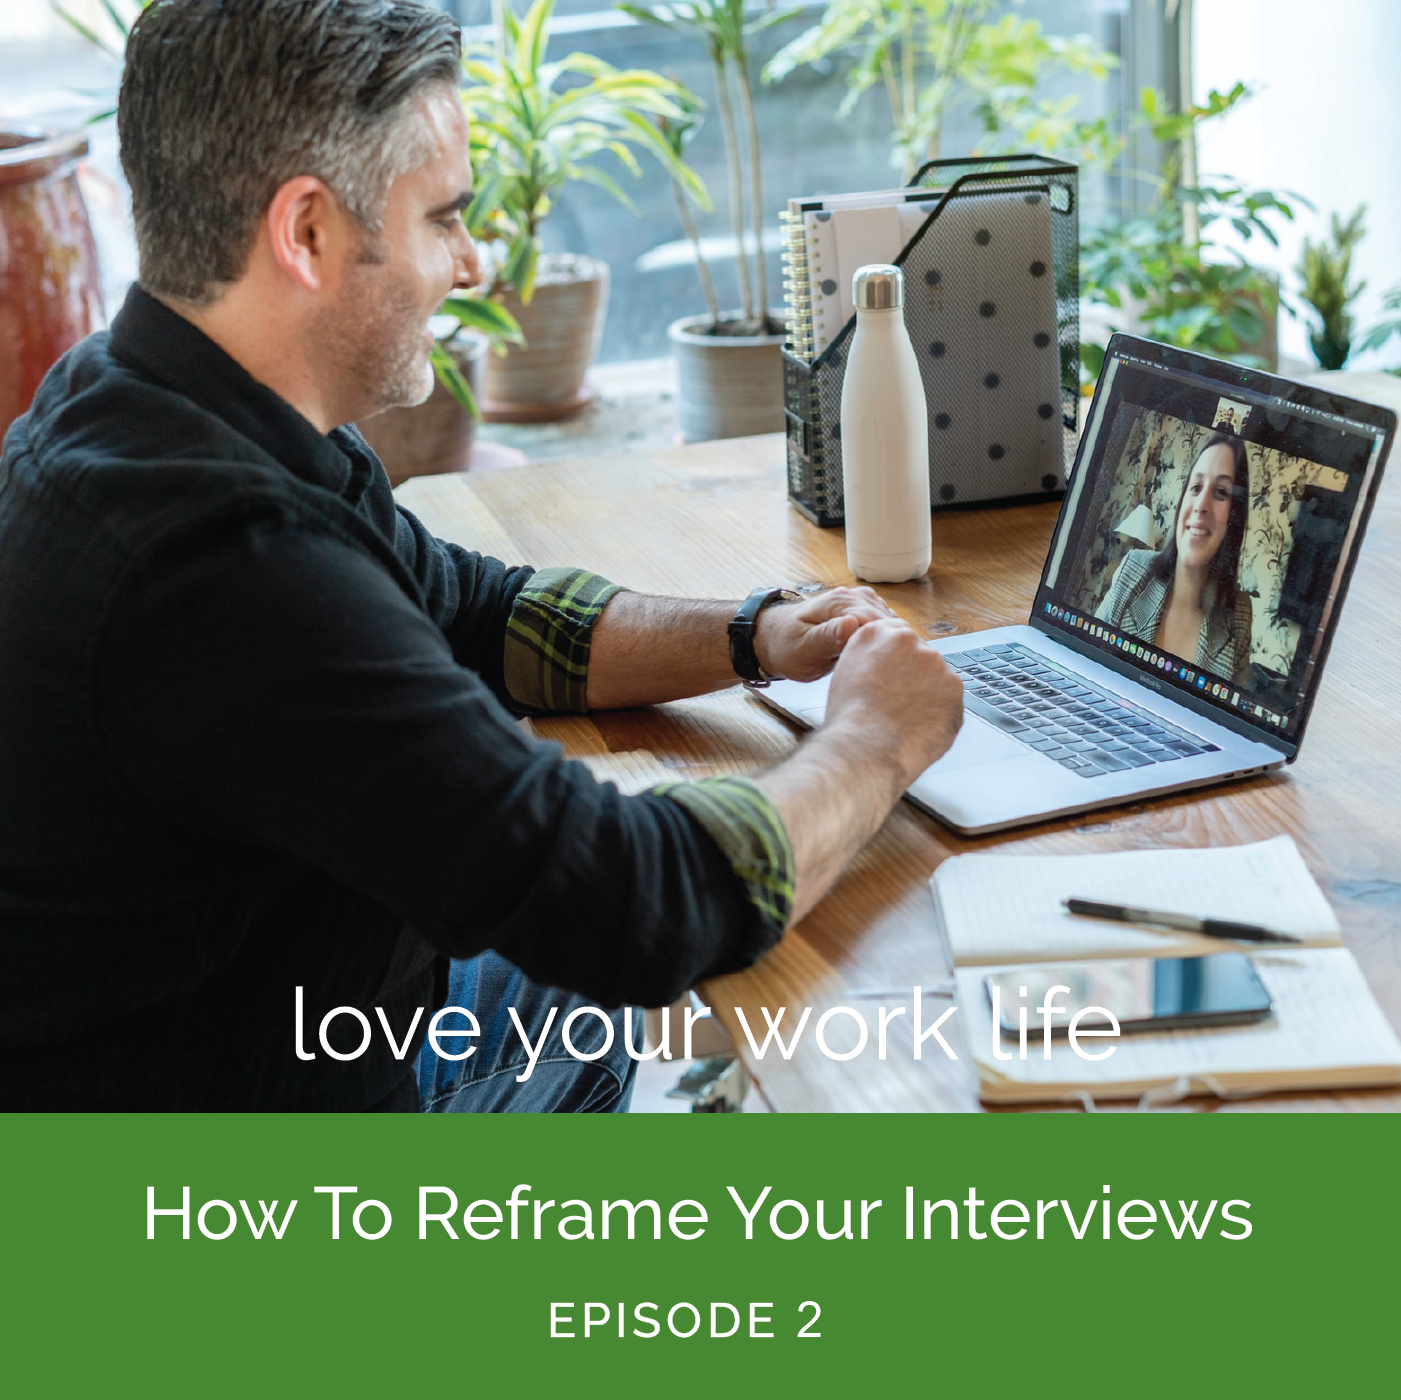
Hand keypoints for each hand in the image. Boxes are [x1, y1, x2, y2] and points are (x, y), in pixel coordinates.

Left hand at [753, 586, 896, 682]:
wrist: (774, 640)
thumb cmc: (786, 646)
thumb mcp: (804, 648)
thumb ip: (828, 636)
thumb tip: (853, 624)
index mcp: (840, 602)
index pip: (878, 622)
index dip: (885, 646)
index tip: (886, 668)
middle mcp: (854, 597)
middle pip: (888, 622)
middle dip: (891, 646)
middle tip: (886, 673)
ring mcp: (860, 603)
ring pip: (890, 624)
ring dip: (890, 644)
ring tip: (883, 668)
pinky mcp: (862, 612)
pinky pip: (884, 626)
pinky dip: (885, 641)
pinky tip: (879, 658)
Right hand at [821, 618, 963, 787]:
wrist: (866, 748)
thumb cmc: (849, 721)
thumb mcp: (845, 674)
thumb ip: (869, 659)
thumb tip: (884, 665)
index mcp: (876, 634)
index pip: (895, 636)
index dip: (895, 661)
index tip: (893, 677)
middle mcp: (908, 641)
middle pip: (919, 655)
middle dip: (913, 677)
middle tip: (897, 704)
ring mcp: (935, 663)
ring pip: (936, 678)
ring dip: (927, 695)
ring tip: (905, 720)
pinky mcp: (954, 687)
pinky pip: (948, 700)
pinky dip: (939, 714)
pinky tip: (919, 728)